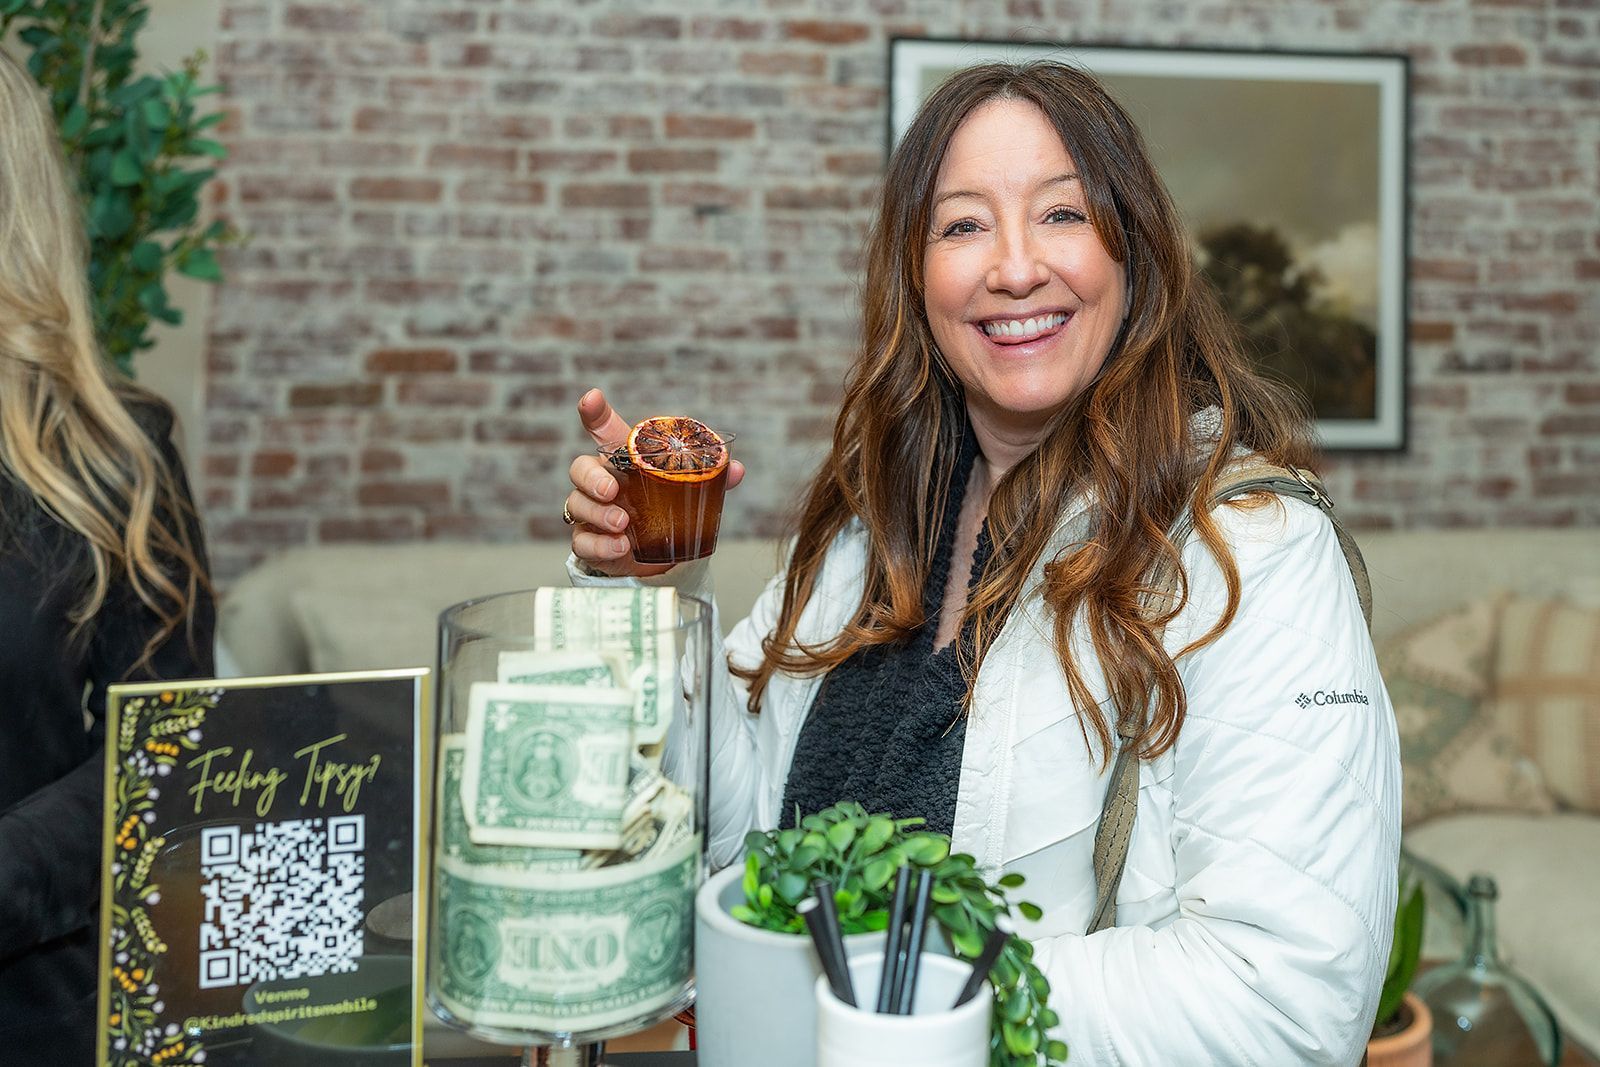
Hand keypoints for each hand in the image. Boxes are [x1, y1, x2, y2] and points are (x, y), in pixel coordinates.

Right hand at [566, 388, 744, 577]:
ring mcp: (590, 511)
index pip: (602, 430)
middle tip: (612, 490)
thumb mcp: (684, 490)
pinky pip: (583, 541)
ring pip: (577, 505)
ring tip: (623, 524)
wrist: (654, 552)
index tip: (591, 398)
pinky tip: (620, 547)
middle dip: (592, 478)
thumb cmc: (662, 507)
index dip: (594, 412)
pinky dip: (600, 545)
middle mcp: (600, 481)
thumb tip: (736, 469)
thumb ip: (708, 478)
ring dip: (599, 514)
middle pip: (580, 468)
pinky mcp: (589, 540)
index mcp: (622, 460)